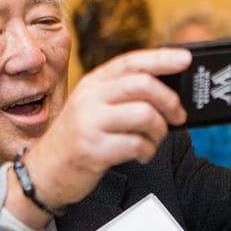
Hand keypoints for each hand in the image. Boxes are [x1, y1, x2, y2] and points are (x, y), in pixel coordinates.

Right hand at [4, 48, 190, 228]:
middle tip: (178, 116)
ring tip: (153, 141)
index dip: (161, 59)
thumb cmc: (77, 138)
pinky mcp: (93, 150)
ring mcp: (89, 123)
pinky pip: (136, 144)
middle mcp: (89, 98)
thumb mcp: (92, 107)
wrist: (44, 171)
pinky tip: (141, 154)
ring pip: (144, 115)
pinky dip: (147, 151)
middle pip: (142, 86)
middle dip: (169, 101)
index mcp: (92, 83)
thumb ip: (121, 95)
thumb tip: (167, 92)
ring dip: (159, 131)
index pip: (131, 62)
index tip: (186, 59)